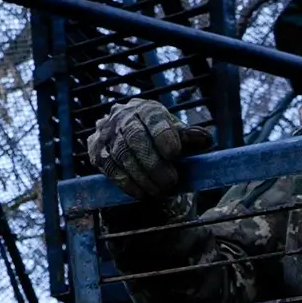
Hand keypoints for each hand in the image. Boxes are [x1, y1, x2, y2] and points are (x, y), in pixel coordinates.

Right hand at [86, 98, 213, 198]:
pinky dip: (126, 183)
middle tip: (170, 182)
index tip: (175, 153)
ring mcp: (106, 133)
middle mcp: (122, 116)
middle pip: (135, 138)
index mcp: (146, 109)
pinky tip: (141, 193)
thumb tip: (205, 139)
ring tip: (160, 191)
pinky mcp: (96, 150)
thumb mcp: (177, 135)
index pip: (153, 118)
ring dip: (142, 177)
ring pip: (122, 154)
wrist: (131, 141)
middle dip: (154, 163)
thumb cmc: (160, 139)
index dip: (164, 135)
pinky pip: (110, 168)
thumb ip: (191, 137)